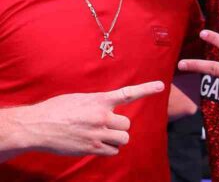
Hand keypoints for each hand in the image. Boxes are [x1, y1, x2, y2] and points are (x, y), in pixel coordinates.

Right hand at [21, 81, 163, 155]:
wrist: (37, 126)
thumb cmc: (57, 109)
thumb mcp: (80, 98)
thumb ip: (98, 102)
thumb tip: (109, 107)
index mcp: (99, 100)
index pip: (128, 93)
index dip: (146, 89)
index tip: (161, 86)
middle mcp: (102, 116)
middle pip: (127, 124)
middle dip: (120, 126)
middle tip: (106, 125)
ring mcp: (97, 134)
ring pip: (123, 139)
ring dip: (116, 138)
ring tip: (102, 135)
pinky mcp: (92, 148)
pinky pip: (113, 151)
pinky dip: (109, 149)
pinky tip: (97, 144)